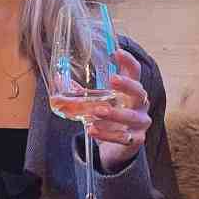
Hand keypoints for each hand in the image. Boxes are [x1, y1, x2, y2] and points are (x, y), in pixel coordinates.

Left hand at [88, 48, 150, 172]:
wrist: (118, 146)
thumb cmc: (109, 118)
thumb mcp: (97, 102)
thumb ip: (80, 91)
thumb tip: (57, 78)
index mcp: (131, 90)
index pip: (135, 72)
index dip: (128, 61)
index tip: (117, 52)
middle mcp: (140, 104)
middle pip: (138, 91)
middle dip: (126, 85)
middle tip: (112, 79)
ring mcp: (140, 122)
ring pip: (130, 116)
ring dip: (113, 113)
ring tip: (97, 110)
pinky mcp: (135, 140)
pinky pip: (122, 137)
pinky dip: (106, 134)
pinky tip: (92, 130)